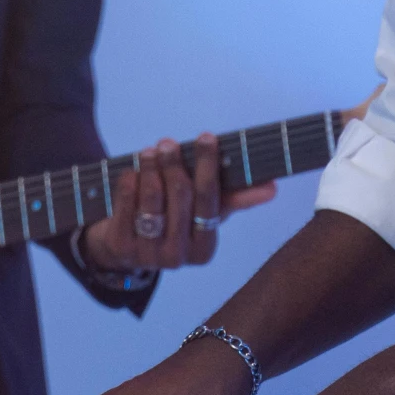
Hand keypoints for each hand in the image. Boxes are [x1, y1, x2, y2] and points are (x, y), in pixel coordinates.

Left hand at [80, 134, 274, 272]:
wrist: (126, 248)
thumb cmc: (175, 221)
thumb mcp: (204, 213)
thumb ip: (235, 198)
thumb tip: (273, 188)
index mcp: (205, 249)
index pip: (210, 201)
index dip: (208, 166)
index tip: (207, 137)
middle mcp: (178, 257)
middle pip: (180, 198)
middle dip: (175, 164)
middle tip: (168, 142)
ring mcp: (147, 254)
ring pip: (153, 202)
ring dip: (151, 170)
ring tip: (150, 151)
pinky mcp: (121, 248)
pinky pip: (126, 208)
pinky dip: (129, 185)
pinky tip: (133, 170)